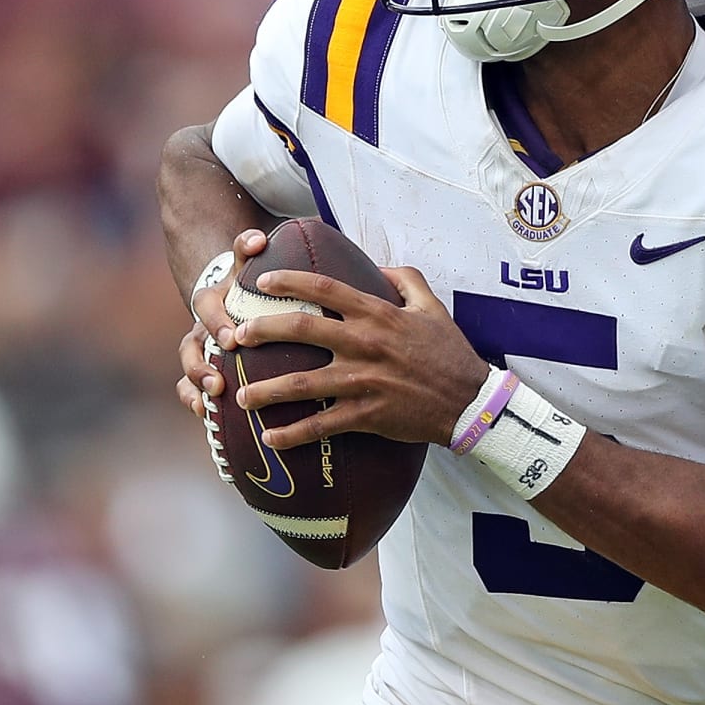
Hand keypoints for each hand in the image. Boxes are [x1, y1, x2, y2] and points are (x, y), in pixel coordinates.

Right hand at [174, 228, 269, 415]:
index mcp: (211, 300)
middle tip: (219, 381)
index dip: (216, 324)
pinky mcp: (199, 369)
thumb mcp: (246, 265)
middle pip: (191, 346)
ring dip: (197, 383)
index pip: (207, 309)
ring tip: (213, 396)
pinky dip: (194, 400)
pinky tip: (205, 415)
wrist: (231, 299)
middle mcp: (199, 326)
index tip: (232, 341)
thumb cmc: (245, 283)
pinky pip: (188, 388)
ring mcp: (197, 349)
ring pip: (188, 367)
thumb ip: (247, 248)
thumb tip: (259, 237)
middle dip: (202, 364)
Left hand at [230, 265, 485, 447]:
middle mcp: (365, 344)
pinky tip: (269, 438)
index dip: (290, 280)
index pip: (325, 288)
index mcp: (378, 314)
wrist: (468, 401)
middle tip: (236, 335)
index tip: (263, 281)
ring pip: (302, 384)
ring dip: (266, 391)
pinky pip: (321, 426)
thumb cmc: (449, 351)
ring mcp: (363, 381)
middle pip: (301, 329)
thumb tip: (376, 267)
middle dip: (262, 329)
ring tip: (241, 397)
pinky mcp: (365, 415)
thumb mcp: (431, 305)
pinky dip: (292, 434)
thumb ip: (404, 279)